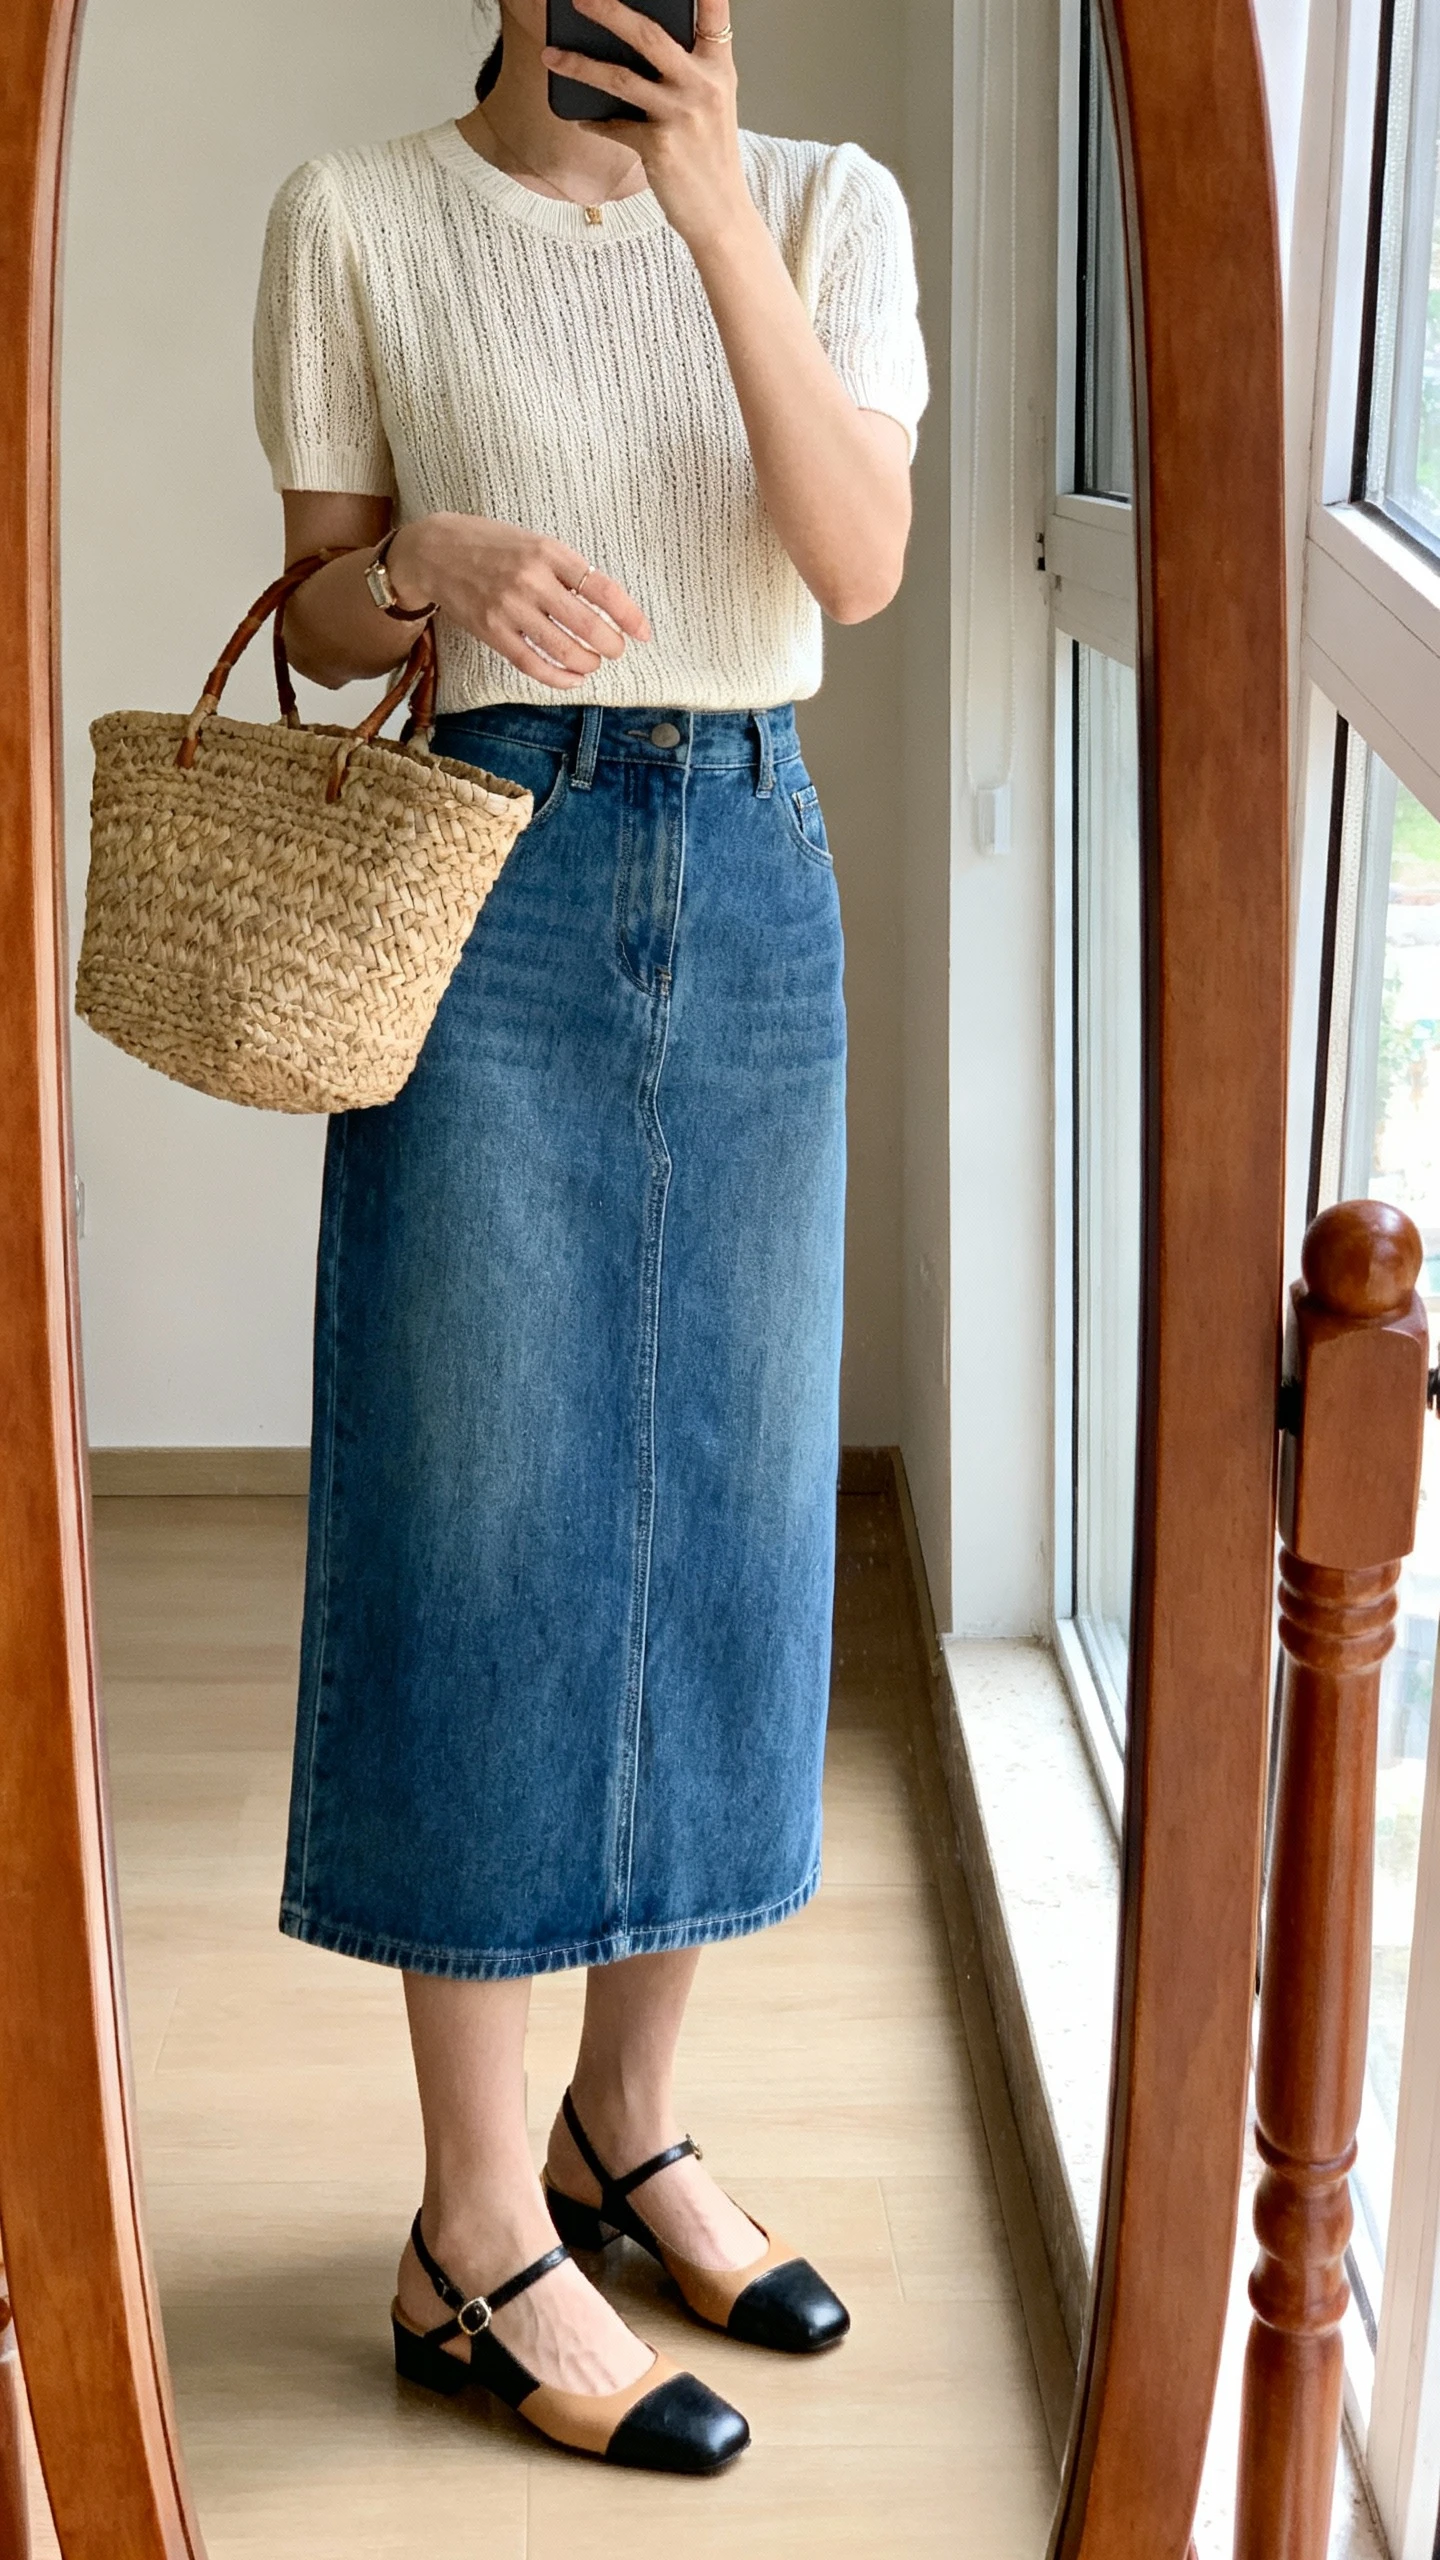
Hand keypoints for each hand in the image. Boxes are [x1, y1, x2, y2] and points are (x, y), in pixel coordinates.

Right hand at [392, 514, 650, 691]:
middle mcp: (531, 579)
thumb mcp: (533, 541)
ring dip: (586, 663)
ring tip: (592, 663)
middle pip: (587, 624)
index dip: (629, 615)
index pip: (602, 588)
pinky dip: (558, 677)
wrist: (434, 551)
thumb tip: (606, 604)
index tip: (643, 633)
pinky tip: (571, 679)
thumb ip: (566, 569)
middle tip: (615, 650)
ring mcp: (510, 607)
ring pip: (563, 649)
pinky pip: (532, 663)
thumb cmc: (490, 545)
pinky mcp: (492, 631)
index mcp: (548, 552)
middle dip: (610, 645)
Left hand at [542, 0, 751, 251]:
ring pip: (620, 79)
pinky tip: (581, 121)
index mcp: (719, 68)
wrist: (722, 216)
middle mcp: (702, 86)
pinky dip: (594, 123)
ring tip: (550, 55)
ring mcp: (680, 116)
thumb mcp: (711, 104)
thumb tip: (632, 47)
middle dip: (608, 11)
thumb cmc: (711, 159)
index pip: (714, 13)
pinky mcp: (659, 147)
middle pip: (649, 35)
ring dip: (579, 65)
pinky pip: (614, 127)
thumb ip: (686, 71)